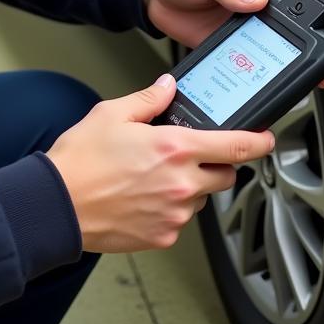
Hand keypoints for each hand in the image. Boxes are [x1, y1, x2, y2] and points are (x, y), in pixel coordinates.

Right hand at [46, 74, 272, 252]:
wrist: (56, 205)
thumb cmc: (81, 161)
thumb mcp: (113, 113)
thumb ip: (148, 99)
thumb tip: (167, 87)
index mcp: (174, 148)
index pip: (235, 146)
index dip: (259, 141)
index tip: (267, 138)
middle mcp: (181, 184)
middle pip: (224, 175)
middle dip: (217, 162)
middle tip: (191, 153)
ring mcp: (173, 214)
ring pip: (202, 198)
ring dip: (192, 186)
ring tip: (155, 174)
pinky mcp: (162, 236)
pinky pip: (180, 218)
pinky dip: (171, 207)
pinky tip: (145, 195)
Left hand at [143, 0, 323, 88]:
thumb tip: (256, 0)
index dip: (316, 4)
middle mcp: (255, 3)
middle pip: (289, 26)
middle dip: (305, 45)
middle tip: (317, 65)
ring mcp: (242, 26)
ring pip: (271, 48)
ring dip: (281, 63)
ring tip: (293, 80)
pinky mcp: (227, 45)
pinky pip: (245, 61)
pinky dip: (252, 73)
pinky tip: (257, 82)